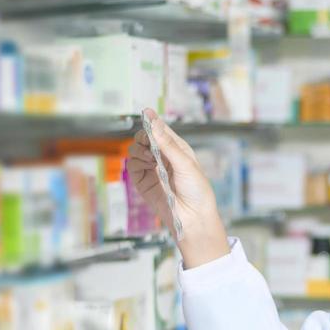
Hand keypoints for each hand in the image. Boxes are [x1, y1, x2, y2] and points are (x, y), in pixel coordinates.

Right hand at [126, 110, 230, 267]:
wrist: (192, 217)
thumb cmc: (197, 190)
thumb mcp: (186, 164)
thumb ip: (168, 145)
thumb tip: (155, 124)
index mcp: (177, 149)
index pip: (161, 130)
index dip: (153, 121)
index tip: (146, 112)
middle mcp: (163, 157)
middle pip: (145, 138)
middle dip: (144, 137)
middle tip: (147, 141)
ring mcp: (152, 168)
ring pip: (136, 150)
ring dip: (139, 150)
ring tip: (150, 158)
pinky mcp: (143, 181)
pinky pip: (132, 165)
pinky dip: (136, 162)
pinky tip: (146, 166)